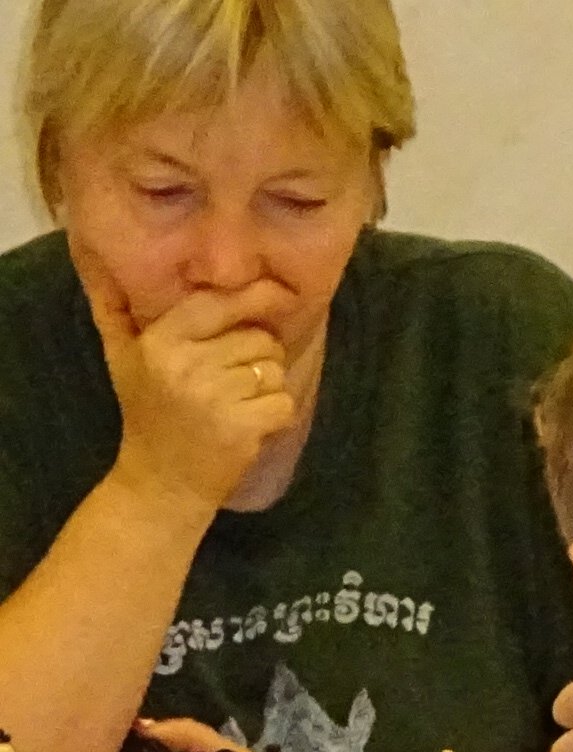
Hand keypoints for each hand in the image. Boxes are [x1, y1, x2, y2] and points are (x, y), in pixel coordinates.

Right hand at [83, 263, 301, 517]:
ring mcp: (214, 396)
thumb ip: (115, 310)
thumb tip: (98, 259)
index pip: (217, 304)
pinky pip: (284, 402)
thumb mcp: (121, 357)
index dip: (256, 296)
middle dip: (260, 356)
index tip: (282, 292)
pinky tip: (251, 423)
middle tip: (236, 379)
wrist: (160, 481)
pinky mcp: (241, 426)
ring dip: (268, 387)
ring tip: (239, 402)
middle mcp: (185, 363)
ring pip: (275, 370)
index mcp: (159, 341)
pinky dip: (277, 414)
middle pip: (258, 339)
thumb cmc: (146, 413)